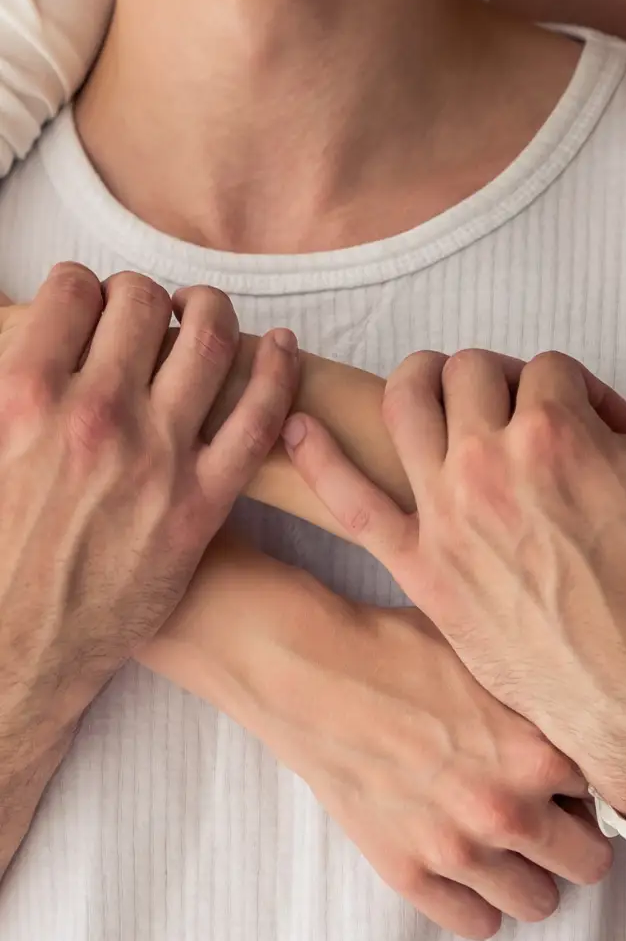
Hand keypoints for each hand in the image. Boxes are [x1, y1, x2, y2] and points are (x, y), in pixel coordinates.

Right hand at [0, 262, 297, 732]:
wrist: (17, 652)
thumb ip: (11, 393)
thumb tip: (23, 331)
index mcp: (28, 399)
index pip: (73, 292)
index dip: (82, 288)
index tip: (88, 304)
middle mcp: (96, 416)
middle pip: (143, 302)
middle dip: (144, 294)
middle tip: (143, 313)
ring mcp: (156, 457)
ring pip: (209, 339)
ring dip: (211, 309)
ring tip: (204, 312)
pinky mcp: (202, 502)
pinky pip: (259, 417)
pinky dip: (278, 371)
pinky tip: (283, 347)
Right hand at [157, 542, 612, 939]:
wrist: (316, 672)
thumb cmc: (401, 648)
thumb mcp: (490, 654)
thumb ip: (542, 696)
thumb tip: (585, 711)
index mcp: (535, 751)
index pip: (609, 793)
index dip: (591, 778)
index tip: (576, 773)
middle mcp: (506, 810)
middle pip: (588, 862)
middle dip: (578, 836)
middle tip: (555, 814)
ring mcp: (456, 850)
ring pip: (538, 903)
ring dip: (534, 874)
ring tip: (514, 843)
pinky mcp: (409, 874)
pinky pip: (476, 925)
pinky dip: (481, 902)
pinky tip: (471, 866)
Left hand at [284, 311, 625, 821]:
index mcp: (560, 434)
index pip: (548, 366)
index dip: (582, 389)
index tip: (606, 428)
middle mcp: (492, 463)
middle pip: (472, 369)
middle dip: (507, 379)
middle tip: (534, 418)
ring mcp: (448, 515)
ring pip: (407, 403)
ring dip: (423, 383)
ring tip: (448, 399)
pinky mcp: (420, 568)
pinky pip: (350, 501)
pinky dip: (318, 455)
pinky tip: (297, 424)